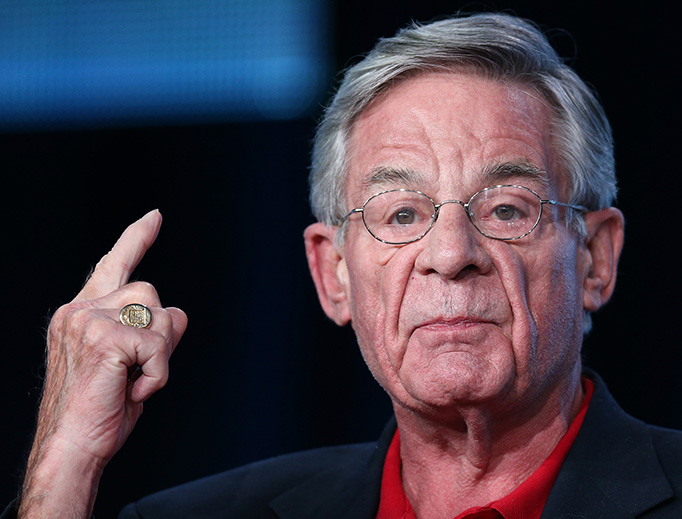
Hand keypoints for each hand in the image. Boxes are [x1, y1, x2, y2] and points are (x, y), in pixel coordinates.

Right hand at [18, 210, 187, 518]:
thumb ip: (144, 330)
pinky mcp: (103, 337)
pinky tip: (133, 390)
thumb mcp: (125, 362)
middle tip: (141, 371)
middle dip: (161, 334)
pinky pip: (158, 345)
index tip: (154, 218)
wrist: (71, 447)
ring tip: (132, 381)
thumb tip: (176, 313)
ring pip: (159, 316)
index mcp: (81, 313)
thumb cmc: (98, 410)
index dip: (136, 239)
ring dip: (159, 355)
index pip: (114, 265)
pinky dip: (158, 374)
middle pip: (152, 295)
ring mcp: (88, 320)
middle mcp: (80, 309)